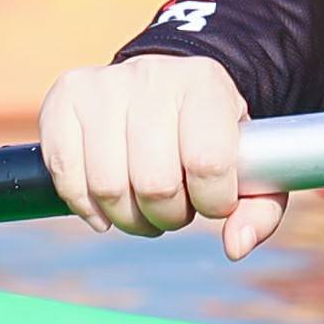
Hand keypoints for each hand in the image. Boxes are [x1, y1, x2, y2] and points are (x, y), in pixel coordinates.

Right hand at [39, 53, 285, 255]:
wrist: (164, 85)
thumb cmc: (209, 134)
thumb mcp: (247, 163)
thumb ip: (258, 209)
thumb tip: (235, 247)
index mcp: (204, 84)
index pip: (207, 162)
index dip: (212, 202)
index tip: (213, 201)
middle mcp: (151, 76)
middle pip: (155, 182)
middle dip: (169, 215)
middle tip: (175, 208)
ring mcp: (103, 84)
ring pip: (108, 186)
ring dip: (128, 218)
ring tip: (143, 205)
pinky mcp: (64, 97)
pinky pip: (66, 174)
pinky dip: (86, 207)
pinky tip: (104, 207)